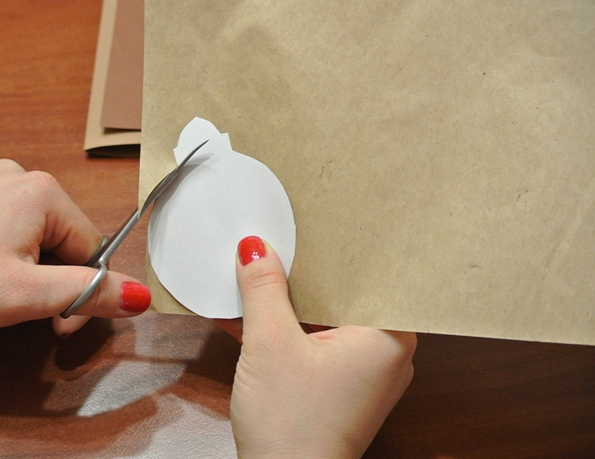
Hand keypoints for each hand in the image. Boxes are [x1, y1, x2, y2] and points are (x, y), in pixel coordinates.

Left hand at [0, 160, 149, 337]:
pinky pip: (5, 233)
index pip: (90, 246)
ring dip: (25, 281)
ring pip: (33, 243)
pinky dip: (2, 265)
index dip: (82, 291)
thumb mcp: (31, 295)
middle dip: (49, 287)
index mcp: (42, 191)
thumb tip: (141, 295)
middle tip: (26, 318)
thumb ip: (91, 293)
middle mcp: (18, 178)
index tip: (59, 324)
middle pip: (61, 244)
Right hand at [220, 236, 415, 458]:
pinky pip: (317, 343)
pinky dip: (289, 330)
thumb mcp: (269, 342)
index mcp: (388, 335)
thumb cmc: (290, 424)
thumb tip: (255, 246)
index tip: (316, 218)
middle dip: (308, 271)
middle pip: (345, 294)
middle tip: (283, 236)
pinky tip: (252, 313)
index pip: (369, 273)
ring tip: (263, 268)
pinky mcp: (340, 387)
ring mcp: (364, 372)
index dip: (339, 245)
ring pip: (327, 318)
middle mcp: (386, 352)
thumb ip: (263, 288)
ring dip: (292, 302)